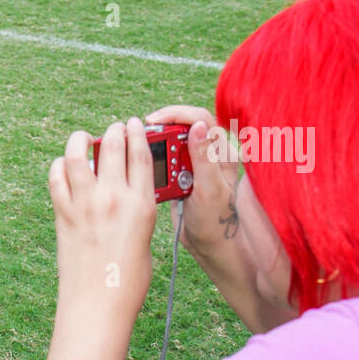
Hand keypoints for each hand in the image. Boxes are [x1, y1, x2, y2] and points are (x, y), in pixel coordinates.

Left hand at [48, 119, 157, 322]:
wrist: (97, 304)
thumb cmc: (127, 281)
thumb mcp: (145, 238)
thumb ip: (136, 210)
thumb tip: (125, 194)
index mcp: (141, 204)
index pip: (141, 154)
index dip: (137, 133)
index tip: (133, 123)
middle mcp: (113, 198)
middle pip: (112, 146)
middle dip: (112, 131)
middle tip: (111, 129)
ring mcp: (84, 204)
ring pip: (77, 154)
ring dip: (80, 140)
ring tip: (82, 139)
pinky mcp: (62, 214)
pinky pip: (56, 178)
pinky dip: (59, 166)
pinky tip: (63, 166)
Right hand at [145, 105, 240, 257]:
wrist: (209, 245)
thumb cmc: (215, 221)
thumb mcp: (208, 189)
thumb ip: (203, 158)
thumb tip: (196, 126)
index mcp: (221, 152)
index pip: (199, 118)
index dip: (176, 114)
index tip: (152, 122)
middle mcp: (208, 154)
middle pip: (181, 126)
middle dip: (160, 128)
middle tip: (139, 136)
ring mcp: (194, 164)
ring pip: (171, 142)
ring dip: (154, 144)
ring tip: (138, 152)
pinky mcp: (181, 175)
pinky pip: (164, 160)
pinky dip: (152, 159)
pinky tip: (141, 165)